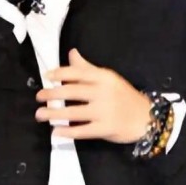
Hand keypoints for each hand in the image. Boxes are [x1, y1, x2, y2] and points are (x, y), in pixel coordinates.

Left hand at [35, 48, 151, 142]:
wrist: (146, 117)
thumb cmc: (124, 96)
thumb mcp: (108, 78)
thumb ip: (87, 68)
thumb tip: (71, 53)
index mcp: (103, 77)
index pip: (77, 72)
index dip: (59, 74)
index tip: (46, 77)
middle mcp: (103, 92)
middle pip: (71, 91)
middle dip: (51, 94)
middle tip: (39, 97)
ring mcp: (104, 111)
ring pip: (73, 112)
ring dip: (53, 113)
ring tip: (40, 114)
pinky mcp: (105, 128)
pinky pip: (82, 131)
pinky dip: (67, 132)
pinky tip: (55, 131)